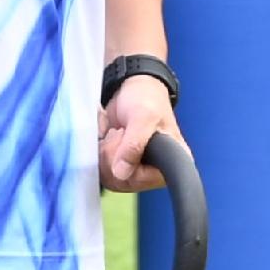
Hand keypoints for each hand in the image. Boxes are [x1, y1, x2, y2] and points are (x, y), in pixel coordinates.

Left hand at [101, 76, 180, 191]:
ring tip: (116, 132)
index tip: (126, 138)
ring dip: (104, 150)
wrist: (132, 87)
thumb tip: (121, 173)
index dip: (127, 163)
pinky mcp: (118, 165)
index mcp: (171, 165)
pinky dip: (98, 150)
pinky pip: (99, 168)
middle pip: (121, 181)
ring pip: (107, 176)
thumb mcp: (143, 117)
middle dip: (112, 154)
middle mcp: (153, 172)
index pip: (142, 180)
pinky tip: (108, 135)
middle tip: (120, 132)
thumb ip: (134, 144)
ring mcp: (134, 170)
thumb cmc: (146, 99)